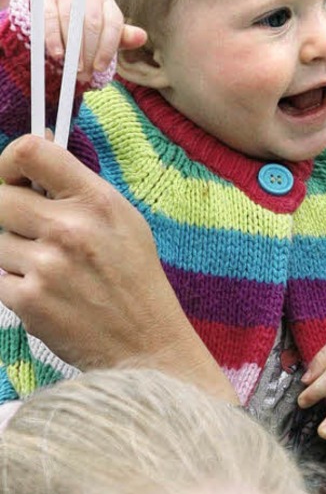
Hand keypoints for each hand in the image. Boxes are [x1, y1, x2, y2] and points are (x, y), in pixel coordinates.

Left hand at [0, 134, 236, 401]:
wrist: (145, 344)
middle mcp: (69, 228)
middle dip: (7, 210)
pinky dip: (14, 282)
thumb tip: (39, 149)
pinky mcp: (28, 302)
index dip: (8, 161)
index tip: (13, 177)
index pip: (31, 152)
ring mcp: (46, 266)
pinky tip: (45, 291)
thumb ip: (77, 186)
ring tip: (47, 266)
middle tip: (27, 226)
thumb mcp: (122, 217)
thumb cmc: (135, 277)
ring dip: (12, 251)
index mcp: (96, 200)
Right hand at [44, 0, 146, 82]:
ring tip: (73, 69)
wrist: (58, 10)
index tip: (100, 68)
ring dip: (72, 48)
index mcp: (107, 3)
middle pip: (92, 23)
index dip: (107, 48)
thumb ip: (122, 37)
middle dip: (89, 52)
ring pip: (71, 21)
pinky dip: (54, 39)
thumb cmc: (87, 25)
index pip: (113, 24)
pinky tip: (58, 55)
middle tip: (85, 73)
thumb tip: (142, 37)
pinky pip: (50, 19)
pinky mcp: (47, 1)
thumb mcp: (106, 31)